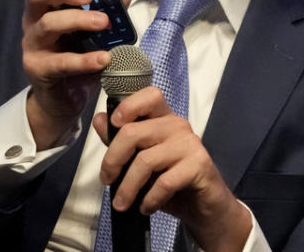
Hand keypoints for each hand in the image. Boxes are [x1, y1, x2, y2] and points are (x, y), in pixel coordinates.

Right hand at [22, 0, 143, 149]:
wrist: (67, 99)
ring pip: (48, 25)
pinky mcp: (40, 70)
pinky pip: (61, 62)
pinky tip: (103, 58)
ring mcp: (34, 45)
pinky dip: (84, 60)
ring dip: (78, 21)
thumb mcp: (101, 21)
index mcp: (47, 5)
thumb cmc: (80, 52)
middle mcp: (35, 20)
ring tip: (103, 24)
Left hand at [92, 87, 251, 251]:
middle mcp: (178, 125)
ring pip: (145, 160)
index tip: (113, 124)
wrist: (204, 206)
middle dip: (112, 160)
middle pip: (133, 132)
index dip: (128, 106)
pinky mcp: (199, 165)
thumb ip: (121, 141)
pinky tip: (146, 207)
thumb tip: (100, 120)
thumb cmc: (171, 181)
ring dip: (128, 188)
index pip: (149, 96)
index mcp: (163, 118)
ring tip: (122, 204)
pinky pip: (165, 181)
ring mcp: (190, 143)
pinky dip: (150, 199)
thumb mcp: (140, 162)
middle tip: (107, 181)